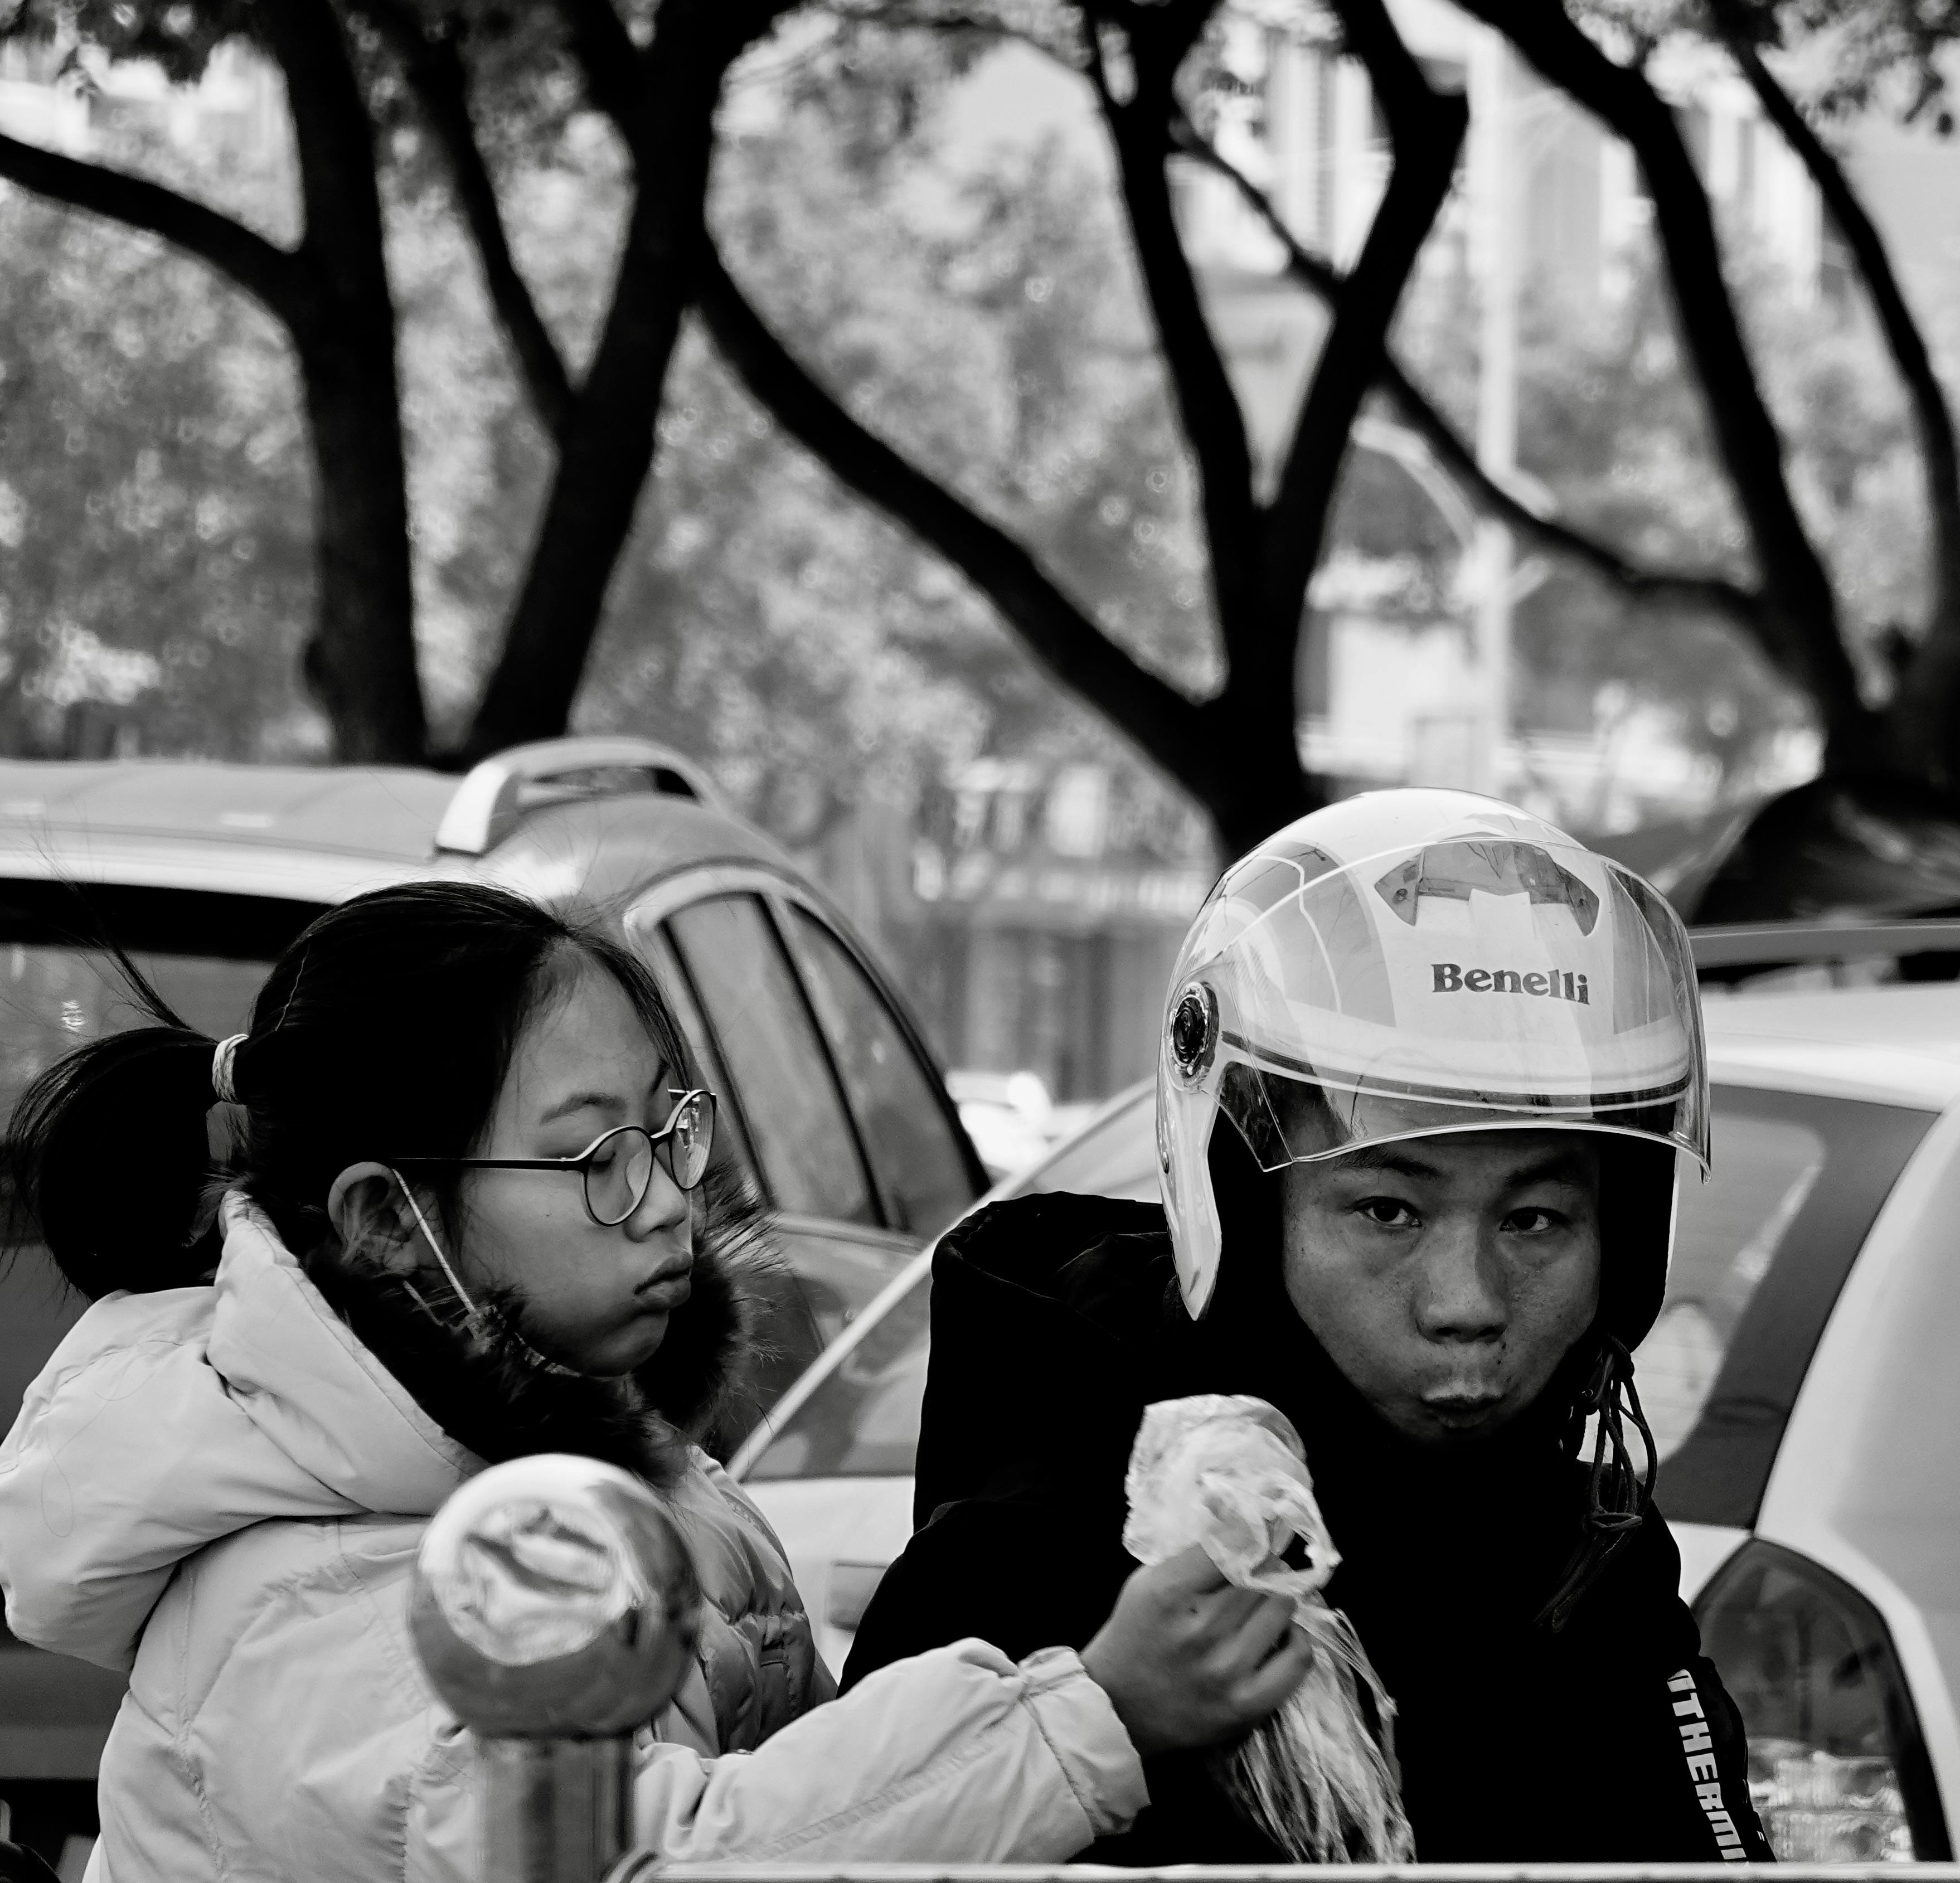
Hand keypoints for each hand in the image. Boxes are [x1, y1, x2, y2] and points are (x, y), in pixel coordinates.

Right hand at [1079, 1544, 1313, 1757]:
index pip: (1235, 1542)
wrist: (1118, 1711)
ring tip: (1263, 1600)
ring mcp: (1229, 1670)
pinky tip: (1282, 1633)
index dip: (1257, 1528)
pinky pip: (1298, 1658)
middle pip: (1264, 1573)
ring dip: (1279, 1597)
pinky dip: (1296, 1638)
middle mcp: (1203, 1629)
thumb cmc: (1134, 1636)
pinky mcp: (1247, 1704)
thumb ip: (1193, 1554)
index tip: (1268, 1521)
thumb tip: (1244, 1521)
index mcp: (1171, 1592)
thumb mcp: (1149, 1582)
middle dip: (1264, 1563)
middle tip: (1260, 1565)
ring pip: (1284, 1607)